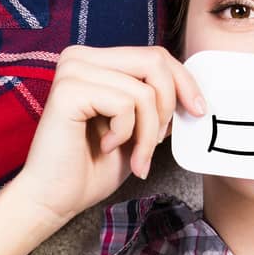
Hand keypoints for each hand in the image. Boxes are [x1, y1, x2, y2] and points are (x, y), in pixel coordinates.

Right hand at [6, 45, 205, 227]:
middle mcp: (81, 57)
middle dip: (168, 106)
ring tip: (135, 155)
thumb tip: (192, 92)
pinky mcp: (68, 90)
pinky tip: (106, 146)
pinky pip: (125, 104)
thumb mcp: (139, 127)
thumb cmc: (94, 166)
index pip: (156, 55)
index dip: (184, 82)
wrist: (55, 199)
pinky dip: (126, 133)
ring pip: (144, 90)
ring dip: (149, 132)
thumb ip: (158, 102)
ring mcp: (73, 71)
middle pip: (155, 61)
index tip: (198, 111)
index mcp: (98, 60)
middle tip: (158, 142)